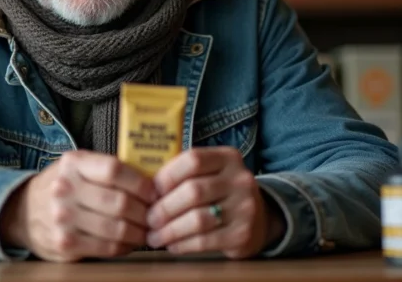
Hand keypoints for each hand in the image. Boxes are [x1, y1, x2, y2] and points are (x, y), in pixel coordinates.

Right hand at [0, 150, 156, 261]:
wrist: (24, 211)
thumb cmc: (64, 186)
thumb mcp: (79, 166)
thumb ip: (108, 168)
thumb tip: (154, 179)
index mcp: (73, 163)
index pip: (114, 169)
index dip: (141, 182)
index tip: (156, 191)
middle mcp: (65, 188)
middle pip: (119, 202)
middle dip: (146, 212)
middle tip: (156, 215)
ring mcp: (63, 218)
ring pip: (117, 228)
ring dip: (139, 232)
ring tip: (147, 230)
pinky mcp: (65, 243)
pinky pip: (107, 248)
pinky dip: (125, 246)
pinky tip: (130, 242)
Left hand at [145, 147, 285, 258]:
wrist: (258, 219)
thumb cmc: (220, 192)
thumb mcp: (210, 173)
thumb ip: (184, 173)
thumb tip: (143, 186)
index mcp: (228, 158)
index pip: (193, 159)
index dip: (167, 175)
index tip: (149, 190)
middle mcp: (240, 179)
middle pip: (193, 191)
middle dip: (164, 207)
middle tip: (147, 219)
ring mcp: (245, 207)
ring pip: (197, 219)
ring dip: (170, 230)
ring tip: (155, 236)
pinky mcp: (242, 234)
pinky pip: (205, 240)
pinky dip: (183, 244)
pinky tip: (172, 245)